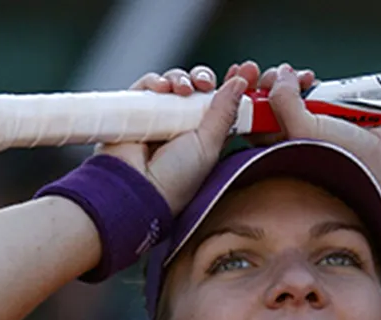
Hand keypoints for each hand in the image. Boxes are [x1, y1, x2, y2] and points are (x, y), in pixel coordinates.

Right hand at [98, 66, 247, 212]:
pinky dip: (155, 81)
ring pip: (174, 83)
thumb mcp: (210, 145)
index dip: (232, 86)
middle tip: (206, 82)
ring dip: (181, 79)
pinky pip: (146, 85)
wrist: (136, 188)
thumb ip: (225, 113)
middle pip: (197, 88)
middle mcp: (181, 125)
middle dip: (204, 78)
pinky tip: (161, 88)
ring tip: (183, 89)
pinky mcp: (134, 110)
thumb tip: (240, 82)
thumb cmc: (175, 178)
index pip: (221, 104)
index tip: (246, 70)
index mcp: (204, 136)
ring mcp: (158, 117)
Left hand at [244, 63, 380, 219]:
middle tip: (276, 75)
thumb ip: (283, 102)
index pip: (250, 123)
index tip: (247, 79)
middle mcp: (290, 143)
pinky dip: (309, 85)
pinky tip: (311, 80)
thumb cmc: (349, 162)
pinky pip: (311, 96)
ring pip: (289, 99)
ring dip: (290, 82)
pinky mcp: (328, 118)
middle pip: (267, 107)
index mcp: (276, 155)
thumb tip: (279, 77)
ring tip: (299, 77)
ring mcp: (310, 129)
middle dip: (269, 85)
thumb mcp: (304, 130)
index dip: (245, 98)